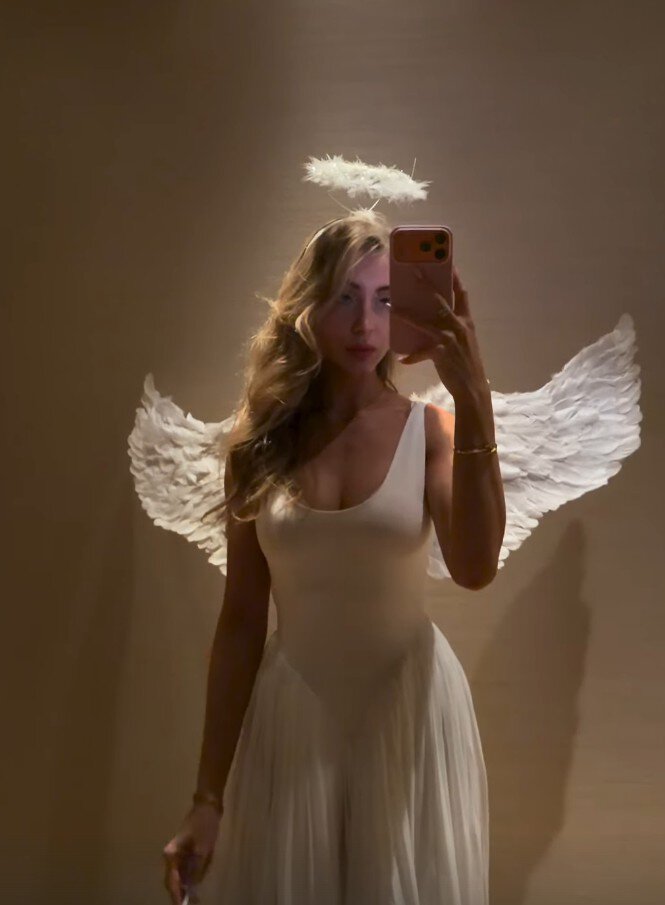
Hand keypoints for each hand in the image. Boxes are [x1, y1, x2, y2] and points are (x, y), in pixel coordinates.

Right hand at [162, 802, 221, 903]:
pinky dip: (195, 872)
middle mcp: (172, 856)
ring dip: (190, 882)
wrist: (208, 806)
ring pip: (182, 874)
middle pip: (174, 880)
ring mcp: (178, 853)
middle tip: (194, 902)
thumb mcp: (202, 849)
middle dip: (182, 892)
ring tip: (198, 892)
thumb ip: (196, 870)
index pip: (172, 881)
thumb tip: (192, 886)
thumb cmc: (204, 825)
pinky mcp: (186, 851)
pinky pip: (188, 867)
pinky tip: (203, 871)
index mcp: (171, 855)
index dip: (176, 896)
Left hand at [392, 265, 489, 400]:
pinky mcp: (442, 352)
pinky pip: (421, 352)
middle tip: (413, 271)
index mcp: (467, 321)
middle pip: (441, 300)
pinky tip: (403, 359)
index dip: (455, 277)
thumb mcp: (463, 342)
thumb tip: (431, 319)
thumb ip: (451, 328)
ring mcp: (451, 338)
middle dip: (426, 285)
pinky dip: (411, 356)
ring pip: (425, 322)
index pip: (462, 293)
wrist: (473, 388)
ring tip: (394, 309)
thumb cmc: (466, 364)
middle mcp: (460, 326)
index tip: (448, 262)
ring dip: (408, 315)